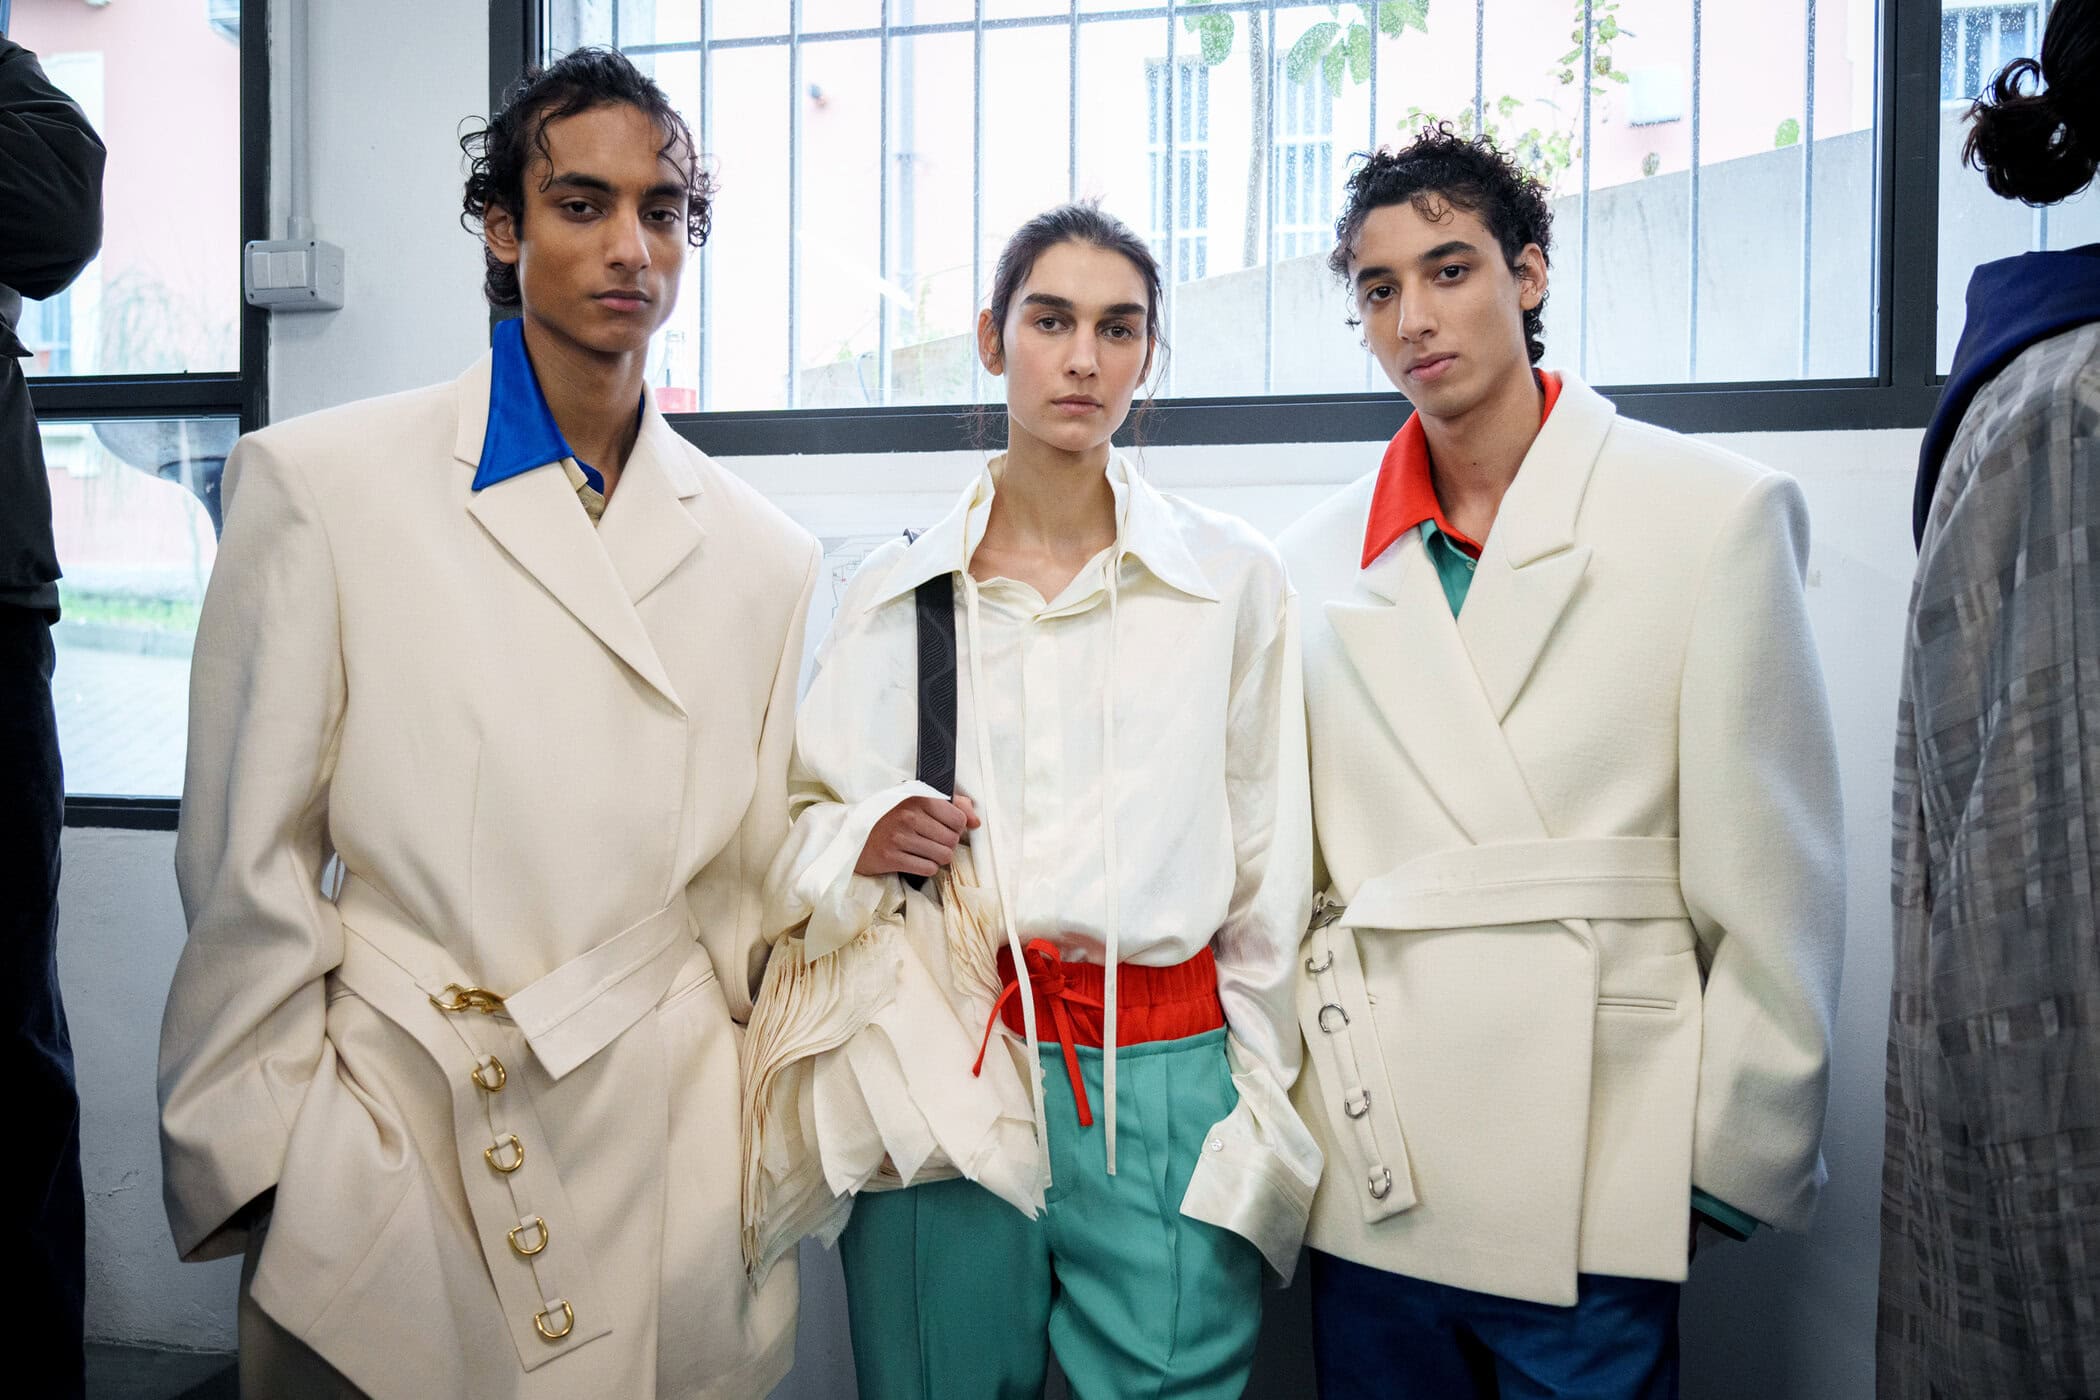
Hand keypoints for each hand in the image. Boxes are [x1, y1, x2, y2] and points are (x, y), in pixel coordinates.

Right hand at [856, 793, 979, 878]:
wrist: (853, 832)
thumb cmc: (889, 816)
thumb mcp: (917, 800)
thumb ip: (952, 804)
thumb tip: (976, 821)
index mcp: (917, 798)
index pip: (958, 819)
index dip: (957, 827)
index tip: (945, 827)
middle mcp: (909, 816)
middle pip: (952, 840)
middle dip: (947, 844)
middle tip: (933, 842)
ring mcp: (899, 838)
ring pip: (943, 856)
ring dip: (938, 857)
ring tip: (925, 851)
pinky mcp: (891, 858)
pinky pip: (927, 869)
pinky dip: (926, 868)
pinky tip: (915, 859)